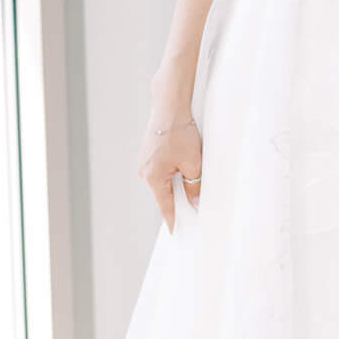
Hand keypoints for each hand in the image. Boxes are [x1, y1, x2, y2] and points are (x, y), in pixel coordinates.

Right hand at [137, 96, 203, 231]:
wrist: (169, 107)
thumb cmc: (180, 133)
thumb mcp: (193, 164)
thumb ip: (194, 186)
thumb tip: (194, 201)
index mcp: (153, 177)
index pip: (164, 205)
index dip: (172, 219)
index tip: (175, 231)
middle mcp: (144, 171)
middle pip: (163, 193)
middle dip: (178, 197)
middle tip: (193, 203)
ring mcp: (144, 162)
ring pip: (163, 180)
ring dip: (176, 181)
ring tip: (191, 175)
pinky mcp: (148, 153)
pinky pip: (161, 169)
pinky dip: (172, 171)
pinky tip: (183, 164)